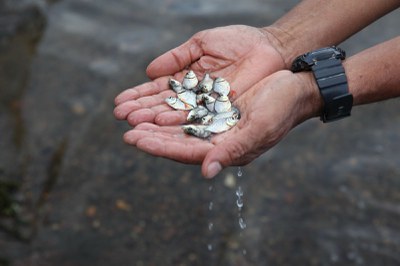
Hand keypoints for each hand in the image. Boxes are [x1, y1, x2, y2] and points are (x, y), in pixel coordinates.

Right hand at [114, 25, 285, 125]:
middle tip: (122, 121)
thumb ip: (177, 58)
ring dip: (155, 126)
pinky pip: (198, 123)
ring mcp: (208, 110)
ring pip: (177, 120)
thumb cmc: (239, 42)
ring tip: (134, 130)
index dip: (139, 98)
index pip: (157, 93)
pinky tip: (161, 127)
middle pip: (164, 110)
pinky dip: (179, 126)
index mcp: (187, 81)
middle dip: (142, 116)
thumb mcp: (202, 44)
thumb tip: (148, 72)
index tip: (119, 104)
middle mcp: (195, 100)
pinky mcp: (223, 117)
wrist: (270, 48)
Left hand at [123, 70, 320, 177]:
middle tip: (127, 131)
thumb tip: (207, 172)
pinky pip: (188, 110)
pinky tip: (155, 105)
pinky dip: (171, 108)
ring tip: (133, 118)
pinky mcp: (216, 109)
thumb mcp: (259, 128)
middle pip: (178, 141)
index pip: (186, 151)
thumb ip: (232, 151)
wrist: (294, 88)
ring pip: (180, 127)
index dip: (160, 147)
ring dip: (157, 124)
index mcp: (227, 150)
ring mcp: (216, 125)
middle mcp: (218, 141)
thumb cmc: (281, 108)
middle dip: (152, 137)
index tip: (136, 140)